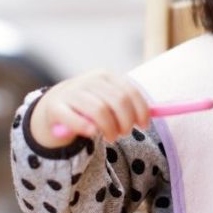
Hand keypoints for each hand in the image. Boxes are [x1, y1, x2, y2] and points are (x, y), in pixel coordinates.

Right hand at [29, 70, 149, 147]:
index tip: (143, 126)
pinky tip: (92, 133)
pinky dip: (88, 129)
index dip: (141, 111)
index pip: (130, 92)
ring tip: (110, 137)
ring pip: (100, 111)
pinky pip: (76, 120)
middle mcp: (89, 80)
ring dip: (110, 129)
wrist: (53, 106)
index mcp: (105, 76)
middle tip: (124, 134)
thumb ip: (129, 104)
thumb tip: (158, 112)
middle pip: (118, 102)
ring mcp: (71, 92)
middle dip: (126, 122)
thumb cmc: (90, 106)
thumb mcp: (109, 100)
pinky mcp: (56, 107)